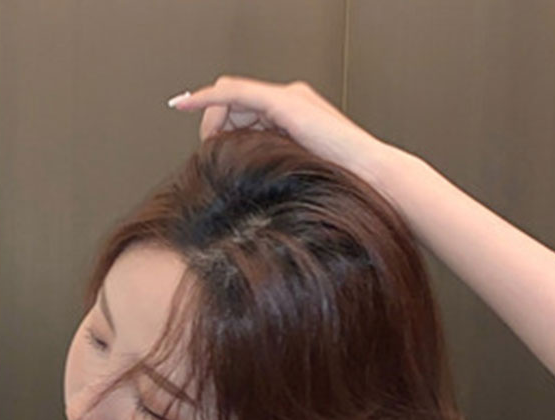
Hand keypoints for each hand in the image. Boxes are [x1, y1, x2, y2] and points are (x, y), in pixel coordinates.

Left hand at [169, 76, 390, 180]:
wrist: (369, 174)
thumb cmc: (341, 183)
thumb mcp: (296, 176)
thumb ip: (273, 172)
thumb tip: (245, 191)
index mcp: (293, 115)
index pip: (245, 112)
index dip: (221, 129)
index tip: (206, 154)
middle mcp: (289, 99)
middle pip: (234, 104)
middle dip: (214, 127)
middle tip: (205, 158)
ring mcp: (287, 97)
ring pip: (231, 97)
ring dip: (212, 120)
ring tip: (207, 148)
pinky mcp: (284, 102)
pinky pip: (235, 93)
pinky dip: (208, 97)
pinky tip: (185, 103)